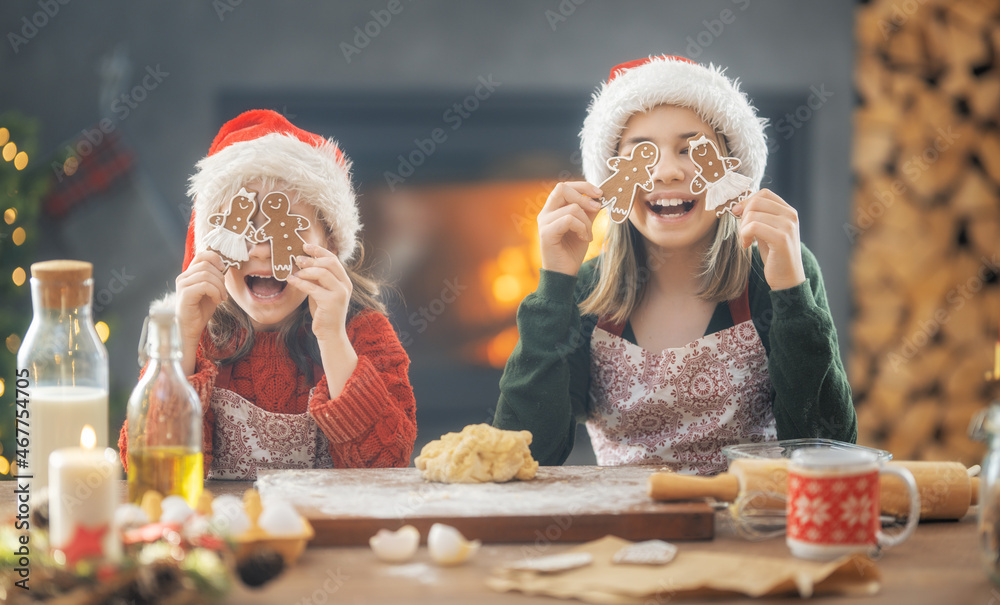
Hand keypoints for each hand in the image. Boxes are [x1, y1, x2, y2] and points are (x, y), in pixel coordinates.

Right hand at [175, 250, 226, 373]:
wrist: (191, 328)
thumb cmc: (201, 309)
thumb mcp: (212, 290)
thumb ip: (215, 278)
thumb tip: (225, 266)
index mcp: (189, 273)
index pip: (202, 255)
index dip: (216, 258)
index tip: (224, 270)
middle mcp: (183, 277)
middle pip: (207, 265)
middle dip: (220, 278)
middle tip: (224, 292)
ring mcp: (182, 285)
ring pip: (206, 275)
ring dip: (219, 286)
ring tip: (221, 297)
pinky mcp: (185, 294)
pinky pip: (204, 285)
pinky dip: (215, 292)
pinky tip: (217, 301)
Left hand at [287, 243, 357, 395]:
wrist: (330, 334)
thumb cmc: (324, 313)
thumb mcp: (322, 292)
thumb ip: (318, 279)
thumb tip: (303, 262)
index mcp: (344, 281)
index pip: (334, 259)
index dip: (319, 250)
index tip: (306, 246)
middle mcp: (345, 285)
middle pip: (330, 262)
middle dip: (312, 258)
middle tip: (297, 258)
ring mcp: (340, 294)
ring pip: (322, 273)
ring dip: (305, 270)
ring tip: (294, 271)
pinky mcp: (331, 302)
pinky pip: (312, 288)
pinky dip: (299, 282)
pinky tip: (290, 280)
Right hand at [538, 181, 602, 275]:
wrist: (565, 273)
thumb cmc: (572, 251)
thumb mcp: (584, 227)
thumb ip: (588, 211)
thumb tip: (599, 196)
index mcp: (552, 209)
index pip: (564, 187)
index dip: (582, 186)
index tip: (599, 193)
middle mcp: (545, 213)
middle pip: (561, 188)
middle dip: (584, 195)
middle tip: (597, 207)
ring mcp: (544, 222)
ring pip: (571, 207)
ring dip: (586, 221)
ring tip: (588, 235)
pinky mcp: (546, 233)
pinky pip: (568, 220)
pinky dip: (581, 228)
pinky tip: (584, 238)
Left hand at [731, 189, 805, 290]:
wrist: (787, 278)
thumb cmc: (774, 255)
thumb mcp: (767, 230)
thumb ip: (759, 216)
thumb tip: (738, 206)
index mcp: (788, 211)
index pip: (763, 194)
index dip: (746, 202)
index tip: (738, 214)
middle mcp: (791, 215)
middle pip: (756, 202)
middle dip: (743, 216)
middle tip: (743, 232)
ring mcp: (788, 226)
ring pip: (752, 215)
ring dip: (742, 229)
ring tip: (746, 241)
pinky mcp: (782, 238)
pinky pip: (753, 227)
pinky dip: (744, 235)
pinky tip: (747, 245)